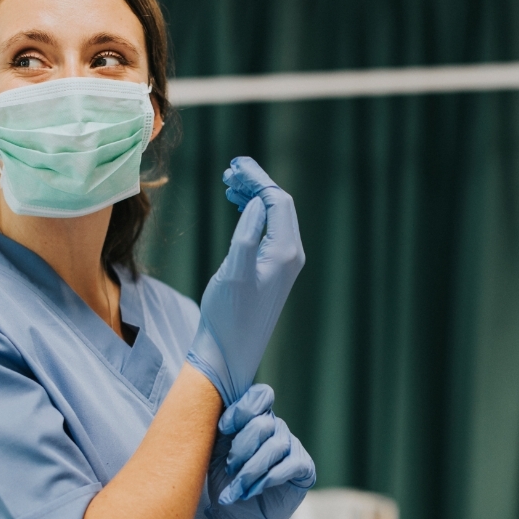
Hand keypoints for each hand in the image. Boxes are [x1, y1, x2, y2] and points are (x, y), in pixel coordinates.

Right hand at [187, 157, 304, 404]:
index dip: (257, 179)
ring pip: (274, 217)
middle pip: (279, 205)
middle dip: (256, 184)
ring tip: (229, 185)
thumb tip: (257, 203)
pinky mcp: (273, 271)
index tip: (234, 166)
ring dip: (254, 197)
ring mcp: (284, 264)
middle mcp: (291, 255)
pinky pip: (268, 231)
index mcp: (285, 252)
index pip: (278, 201)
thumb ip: (247, 235)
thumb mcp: (233, 272)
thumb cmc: (227, 316)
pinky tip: (237, 208)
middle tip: (229, 171)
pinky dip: (253, 214)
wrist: (229, 353)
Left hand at [206, 384, 314, 518]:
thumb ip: (221, 430)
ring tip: (237, 488)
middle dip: (242, 448)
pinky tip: (253, 490)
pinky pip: (290, 464)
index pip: (259, 396)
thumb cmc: (226, 480)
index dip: (242, 409)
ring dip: (251, 470)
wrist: (239, 516)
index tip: (223, 429)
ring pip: (275, 446)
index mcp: (255, 417)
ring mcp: (291, 445)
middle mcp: (276, 427)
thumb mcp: (216, 452)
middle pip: (263, 423)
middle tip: (229, 469)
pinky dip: (268, 479)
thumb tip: (217, 412)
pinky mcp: (303, 467)